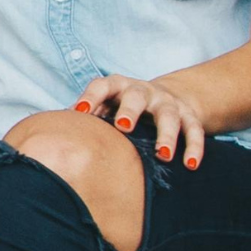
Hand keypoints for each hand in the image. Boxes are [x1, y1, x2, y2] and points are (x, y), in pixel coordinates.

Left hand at [72, 75, 205, 169]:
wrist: (167, 97)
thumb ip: (87, 119)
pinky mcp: (189, 115)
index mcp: (119, 87)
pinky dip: (194, 147)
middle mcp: (144, 91)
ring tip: (163, 155)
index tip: (80, 111)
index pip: (103, 85)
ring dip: (167, 134)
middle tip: (123, 127)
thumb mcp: (106, 107)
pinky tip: (191, 165)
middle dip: (130, 110)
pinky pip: (194, 130)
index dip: (91, 96)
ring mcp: (168, 103)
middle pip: (137, 96)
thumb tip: (56, 138)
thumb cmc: (124, 109)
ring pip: (169, 115)